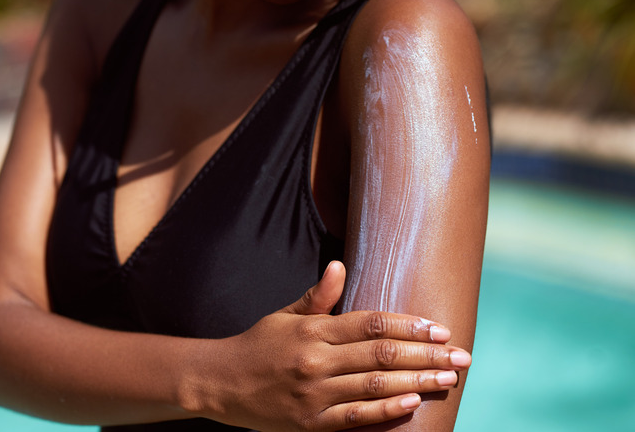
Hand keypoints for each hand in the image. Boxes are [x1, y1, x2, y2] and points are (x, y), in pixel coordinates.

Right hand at [198, 261, 470, 430]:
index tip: (440, 328)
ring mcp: (314, 394)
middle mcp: (316, 360)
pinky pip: (355, 416)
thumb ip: (317, 296)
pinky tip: (413, 403)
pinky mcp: (311, 423)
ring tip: (449, 378)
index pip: (371, 324)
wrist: (221, 383)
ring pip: (374, 385)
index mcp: (313, 330)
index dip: (409, 325)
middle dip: (426, 355)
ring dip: (417, 381)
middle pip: (381, 355)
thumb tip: (339, 265)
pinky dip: (386, 409)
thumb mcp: (283, 315)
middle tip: (461, 355)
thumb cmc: (257, 345)